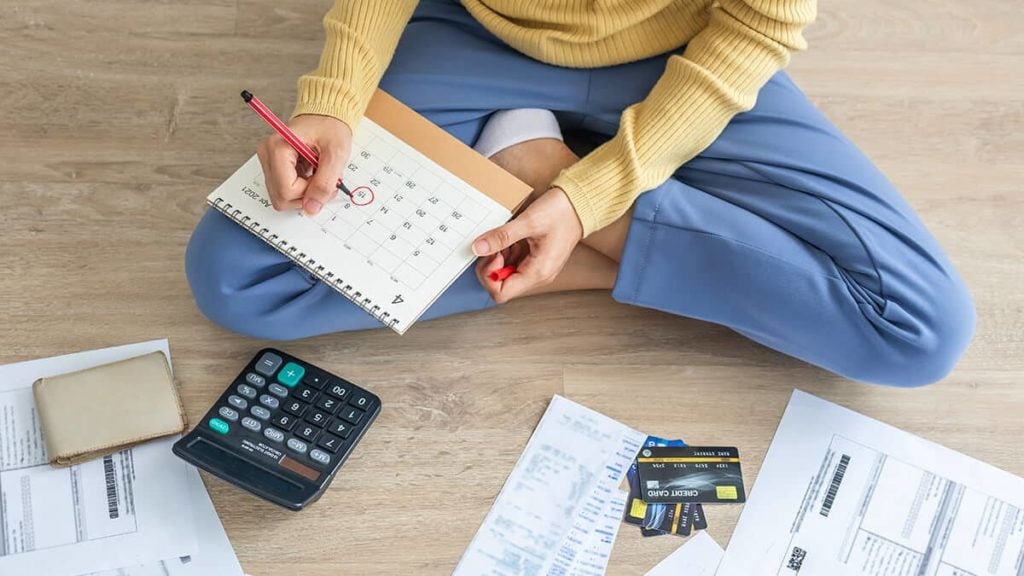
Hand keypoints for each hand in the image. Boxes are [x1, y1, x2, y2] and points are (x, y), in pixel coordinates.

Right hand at [255, 114, 352, 215]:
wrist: (326, 115)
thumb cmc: (331, 127)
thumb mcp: (336, 154)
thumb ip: (325, 183)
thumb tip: (311, 208)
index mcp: (278, 148)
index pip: (286, 190)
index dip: (309, 193)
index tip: (324, 179)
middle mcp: (267, 155)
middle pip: (281, 198)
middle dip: (306, 195)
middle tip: (323, 178)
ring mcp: (268, 162)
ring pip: (282, 197)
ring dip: (305, 192)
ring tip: (317, 173)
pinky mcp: (274, 167)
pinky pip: (285, 190)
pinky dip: (302, 187)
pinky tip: (311, 172)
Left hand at [474, 188, 582, 303]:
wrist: (580, 204)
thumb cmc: (561, 213)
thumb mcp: (528, 222)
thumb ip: (501, 236)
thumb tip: (478, 247)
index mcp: (537, 273)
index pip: (500, 293)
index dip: (489, 276)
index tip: (492, 254)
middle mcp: (538, 276)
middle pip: (501, 286)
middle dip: (492, 266)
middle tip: (495, 244)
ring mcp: (537, 269)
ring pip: (506, 275)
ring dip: (499, 259)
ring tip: (506, 239)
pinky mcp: (536, 261)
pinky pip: (514, 264)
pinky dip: (507, 253)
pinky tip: (512, 239)